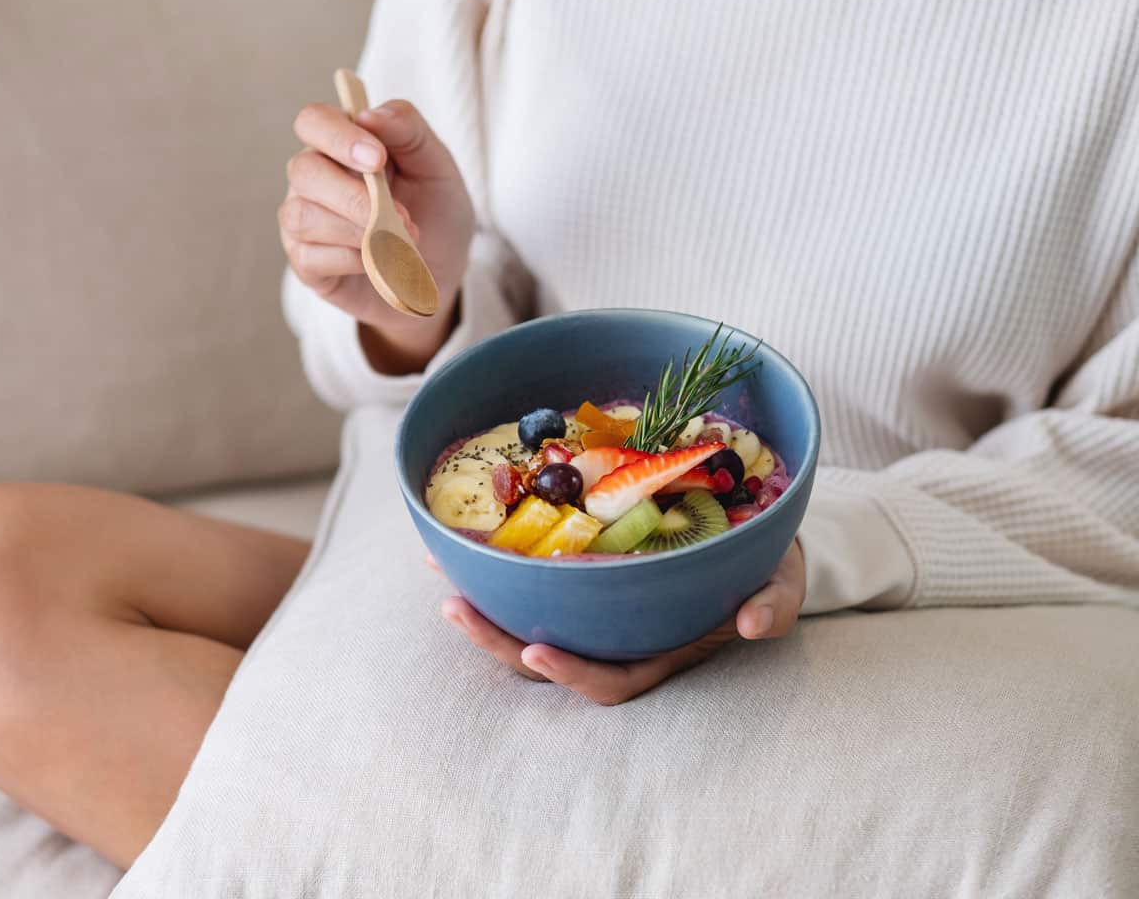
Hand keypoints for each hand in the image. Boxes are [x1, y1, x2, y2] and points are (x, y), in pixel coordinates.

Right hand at [279, 100, 474, 373]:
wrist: (441, 269)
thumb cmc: (433, 210)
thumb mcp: (436, 165)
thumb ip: (408, 131)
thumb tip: (370, 114)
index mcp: (341, 142)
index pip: (314, 121)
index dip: (339, 137)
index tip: (377, 159)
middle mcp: (314, 177)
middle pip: (303, 170)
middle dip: (352, 195)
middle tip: (401, 215)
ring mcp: (304, 219)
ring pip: (303, 216)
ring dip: (356, 230)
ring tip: (400, 241)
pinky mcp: (306, 262)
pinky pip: (310, 257)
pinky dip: (350, 259)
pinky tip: (379, 261)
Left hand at [439, 541, 805, 704]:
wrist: (754, 540)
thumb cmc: (765, 569)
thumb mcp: (782, 583)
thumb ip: (774, 604)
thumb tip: (755, 624)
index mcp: (660, 654)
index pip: (610, 681)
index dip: (571, 673)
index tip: (535, 652)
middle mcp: (617, 639)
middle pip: (548, 656)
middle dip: (496, 639)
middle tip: (453, 608)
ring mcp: (596, 611)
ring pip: (530, 621)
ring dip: (483, 603)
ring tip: (441, 574)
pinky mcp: (581, 579)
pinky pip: (532, 582)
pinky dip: (495, 566)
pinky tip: (458, 542)